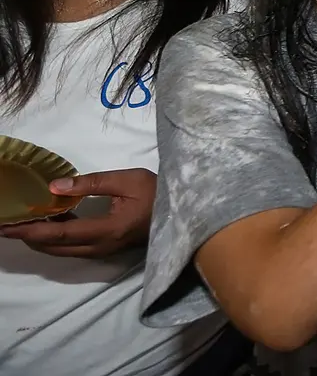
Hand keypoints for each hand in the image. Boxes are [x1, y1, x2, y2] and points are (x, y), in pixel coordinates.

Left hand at [0, 168, 155, 257]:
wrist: (184, 214)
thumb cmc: (159, 194)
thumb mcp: (128, 179)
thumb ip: (90, 182)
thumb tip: (54, 186)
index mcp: (107, 230)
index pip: (60, 234)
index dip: (31, 230)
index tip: (8, 227)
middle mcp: (101, 247)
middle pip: (55, 247)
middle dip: (29, 237)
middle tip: (9, 224)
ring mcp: (104, 250)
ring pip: (63, 250)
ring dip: (41, 239)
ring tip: (23, 223)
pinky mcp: (107, 248)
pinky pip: (73, 247)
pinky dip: (56, 238)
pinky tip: (51, 222)